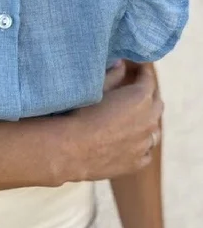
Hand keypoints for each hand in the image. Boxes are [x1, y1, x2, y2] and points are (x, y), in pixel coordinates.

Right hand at [60, 61, 162, 182]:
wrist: (71, 149)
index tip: (138, 67)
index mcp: (140, 98)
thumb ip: (113, 75)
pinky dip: (141, 144)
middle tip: (136, 90)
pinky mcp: (138, 162)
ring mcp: (145, 144)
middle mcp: (149, 120)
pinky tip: (130, 142)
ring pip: (154, 129)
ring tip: (133, 118)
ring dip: (146, 121)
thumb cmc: (81, 114)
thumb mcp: (96, 89)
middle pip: (157, 103)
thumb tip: (121, 64)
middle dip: (148, 95)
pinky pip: (146, 151)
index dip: (143, 71)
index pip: (149, 79)